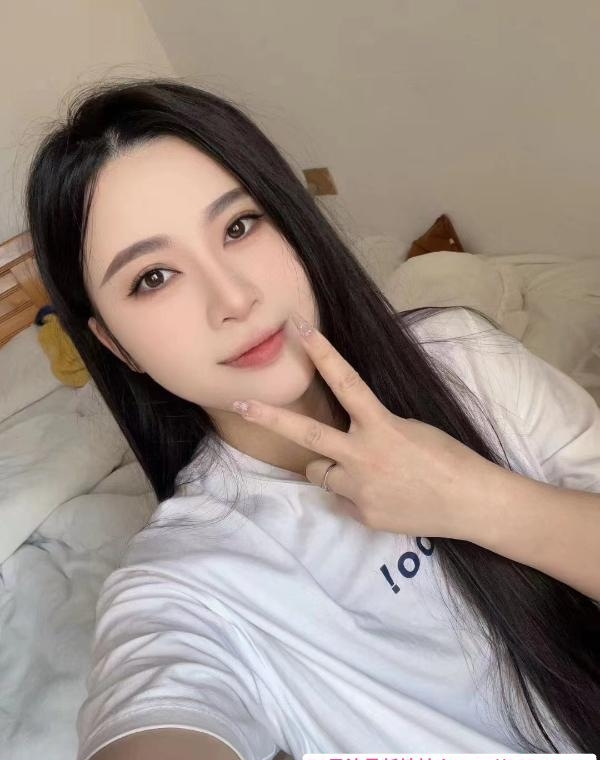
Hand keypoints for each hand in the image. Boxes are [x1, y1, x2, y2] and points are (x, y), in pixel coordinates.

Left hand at [231, 311, 503, 538]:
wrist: (471, 502)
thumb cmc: (448, 458)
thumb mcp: (410, 430)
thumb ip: (373, 431)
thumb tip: (348, 444)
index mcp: (381, 426)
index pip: (345, 383)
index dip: (321, 354)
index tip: (298, 329)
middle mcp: (362, 456)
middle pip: (305, 434)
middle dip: (269, 417)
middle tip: (239, 403)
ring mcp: (359, 489)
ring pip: (321, 474)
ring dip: (331, 469)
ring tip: (367, 473)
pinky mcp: (362, 515)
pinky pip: (343, 500)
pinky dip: (356, 496)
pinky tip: (385, 497)